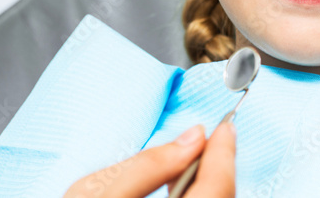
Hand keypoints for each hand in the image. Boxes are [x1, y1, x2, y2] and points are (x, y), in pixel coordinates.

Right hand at [64, 122, 235, 197]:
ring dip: (210, 186)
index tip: (225, 128)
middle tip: (211, 141)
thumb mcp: (94, 192)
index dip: (224, 155)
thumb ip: (147, 164)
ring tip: (191, 163)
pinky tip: (179, 188)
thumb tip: (193, 136)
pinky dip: (197, 197)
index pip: (216, 189)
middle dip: (219, 169)